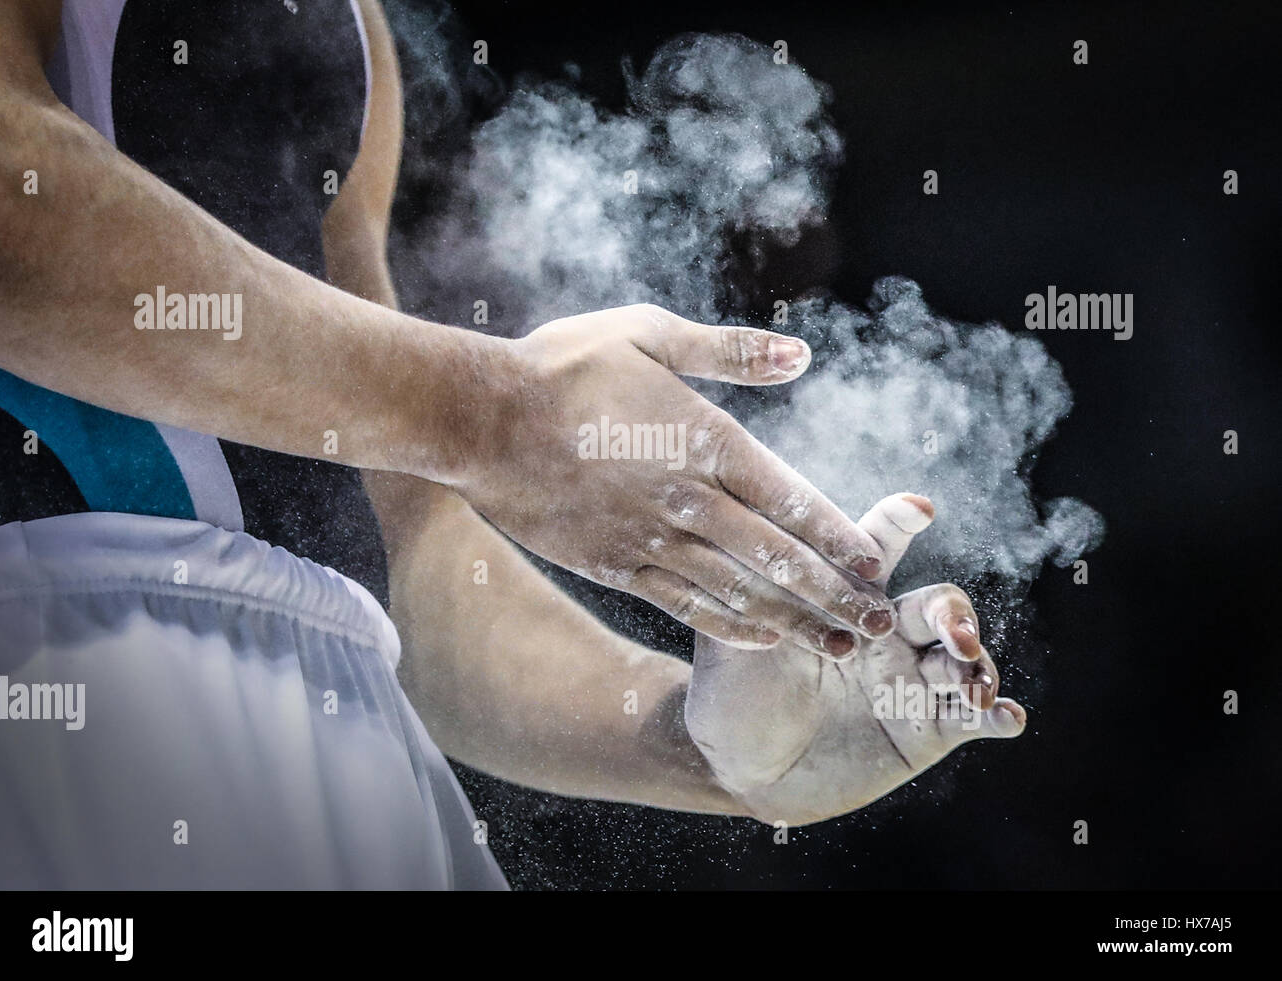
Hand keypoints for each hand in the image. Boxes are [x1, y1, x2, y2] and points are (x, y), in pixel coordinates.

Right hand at [453, 304, 896, 654]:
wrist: (479, 419)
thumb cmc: (564, 366)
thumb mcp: (648, 335)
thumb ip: (729, 351)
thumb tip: (803, 354)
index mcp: (705, 439)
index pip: (790, 498)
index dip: (838, 536)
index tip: (875, 567)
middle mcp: (687, 499)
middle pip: (776, 558)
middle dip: (833, 595)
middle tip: (880, 628)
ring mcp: (649, 539)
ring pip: (737, 591)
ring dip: (793, 621)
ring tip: (838, 648)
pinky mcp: (614, 564)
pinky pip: (684, 604)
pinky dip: (728, 623)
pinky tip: (762, 638)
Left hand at [684, 492, 1026, 825]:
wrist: (737, 767)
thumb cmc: (729, 693)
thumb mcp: (733, 638)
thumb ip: (755, 598)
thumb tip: (762, 548)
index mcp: (844, 596)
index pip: (877, 548)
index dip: (899, 522)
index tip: (918, 509)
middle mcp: (887, 630)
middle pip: (939, 604)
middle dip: (953, 614)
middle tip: (950, 635)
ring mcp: (912, 678)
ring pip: (967, 657)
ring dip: (979, 664)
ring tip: (973, 687)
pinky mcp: (927, 729)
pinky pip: (974, 717)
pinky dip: (1000, 713)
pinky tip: (1006, 716)